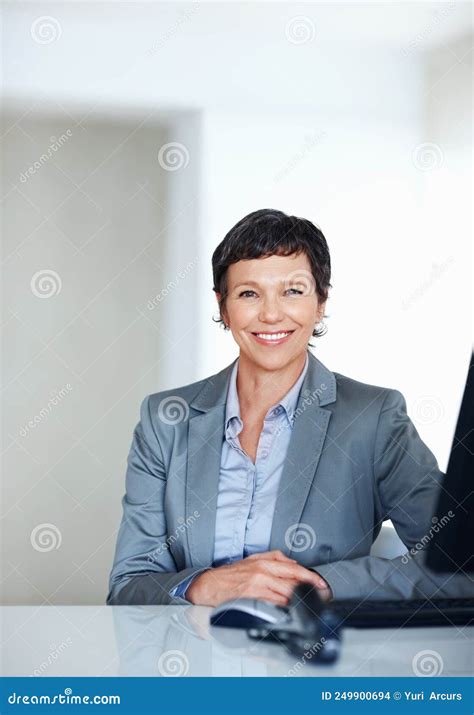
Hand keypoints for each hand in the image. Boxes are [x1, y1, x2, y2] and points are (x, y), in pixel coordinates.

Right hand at [186, 549, 331, 606]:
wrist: (209, 585)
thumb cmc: (230, 574)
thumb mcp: (252, 559)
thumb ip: (273, 557)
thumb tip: (292, 562)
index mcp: (264, 563)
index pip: (294, 569)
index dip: (311, 577)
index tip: (322, 585)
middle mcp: (262, 574)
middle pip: (293, 584)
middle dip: (309, 592)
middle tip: (320, 598)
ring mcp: (257, 588)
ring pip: (285, 597)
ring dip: (298, 602)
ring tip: (308, 606)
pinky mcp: (251, 601)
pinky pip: (273, 607)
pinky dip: (283, 610)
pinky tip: (290, 612)